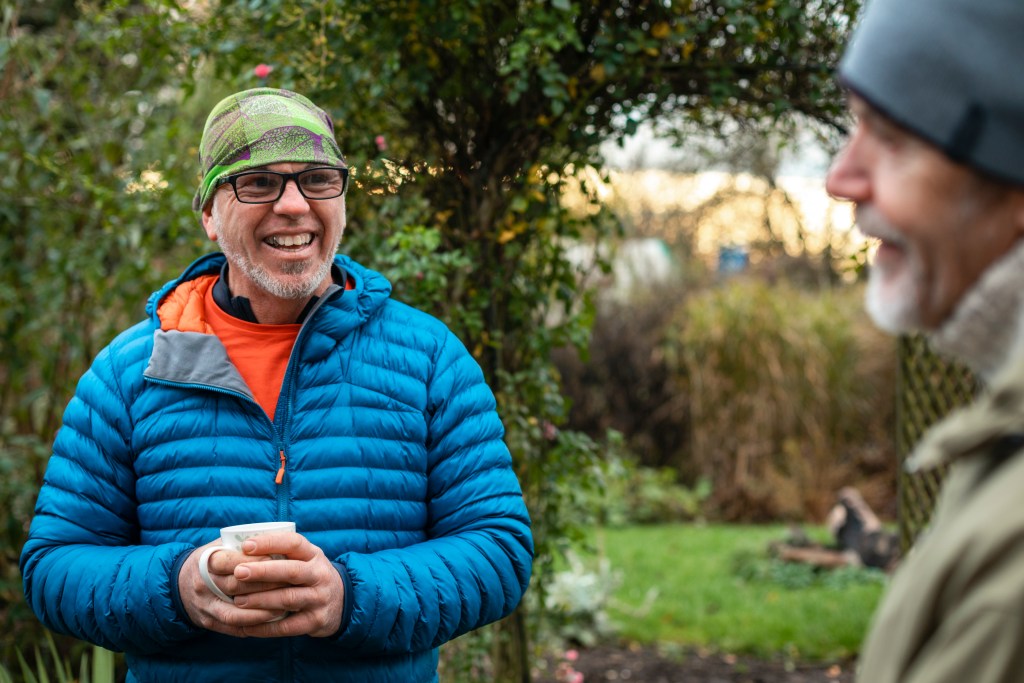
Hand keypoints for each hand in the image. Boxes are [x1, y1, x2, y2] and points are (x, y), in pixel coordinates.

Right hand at [178, 538, 290, 635]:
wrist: (181, 584)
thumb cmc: (213, 560)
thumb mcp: (220, 545)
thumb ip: (242, 542)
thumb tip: (276, 537)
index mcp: (205, 561)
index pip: (227, 561)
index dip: (252, 560)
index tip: (274, 558)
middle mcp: (202, 584)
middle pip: (234, 586)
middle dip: (263, 584)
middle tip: (288, 582)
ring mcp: (205, 606)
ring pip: (234, 612)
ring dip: (260, 610)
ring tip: (283, 605)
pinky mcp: (209, 622)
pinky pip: (233, 628)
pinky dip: (254, 624)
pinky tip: (271, 619)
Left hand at [230, 533, 345, 637]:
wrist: (341, 602)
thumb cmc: (310, 575)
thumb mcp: (305, 558)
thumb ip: (282, 552)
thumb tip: (240, 547)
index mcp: (314, 555)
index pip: (293, 543)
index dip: (270, 543)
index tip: (246, 546)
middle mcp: (319, 575)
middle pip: (291, 571)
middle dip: (263, 572)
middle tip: (238, 572)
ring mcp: (319, 598)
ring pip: (288, 599)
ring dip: (261, 600)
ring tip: (238, 600)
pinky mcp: (316, 621)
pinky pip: (287, 626)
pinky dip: (266, 628)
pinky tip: (247, 626)